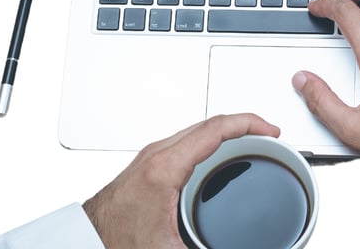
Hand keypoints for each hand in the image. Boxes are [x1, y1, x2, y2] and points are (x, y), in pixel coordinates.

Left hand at [82, 113, 280, 248]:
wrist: (88, 239)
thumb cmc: (117, 239)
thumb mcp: (171, 247)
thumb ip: (208, 246)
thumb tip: (234, 248)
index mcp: (165, 168)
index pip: (215, 129)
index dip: (249, 123)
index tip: (271, 129)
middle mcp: (158, 154)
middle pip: (210, 123)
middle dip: (245, 124)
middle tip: (269, 135)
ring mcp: (153, 155)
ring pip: (199, 128)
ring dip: (228, 130)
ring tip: (252, 141)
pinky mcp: (151, 161)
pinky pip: (189, 139)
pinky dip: (212, 139)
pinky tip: (222, 153)